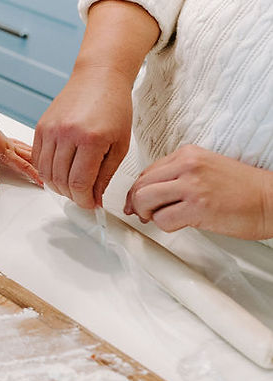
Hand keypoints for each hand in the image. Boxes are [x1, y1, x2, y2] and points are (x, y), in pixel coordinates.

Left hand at [0, 118, 41, 187]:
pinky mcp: (5, 139)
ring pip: (28, 151)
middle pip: (30, 158)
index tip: (42, 183)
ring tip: (45, 164)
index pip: (24, 166)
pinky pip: (22, 145)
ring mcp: (9, 143)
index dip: (34, 175)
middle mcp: (11, 147)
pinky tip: (29, 149)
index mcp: (7, 152)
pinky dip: (29, 149)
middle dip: (40, 168)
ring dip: (37, 158)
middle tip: (49, 175)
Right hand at [32, 67, 132, 207]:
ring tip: (71, 186)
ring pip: (45, 173)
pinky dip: (46, 170)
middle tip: (82, 197)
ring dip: (57, 186)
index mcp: (91, 139)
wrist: (98, 77)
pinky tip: (59, 171)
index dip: (84, 200)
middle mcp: (67, 134)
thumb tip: (94, 198)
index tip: (90, 205)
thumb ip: (105, 175)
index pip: (80, 184)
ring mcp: (51, 130)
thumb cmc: (113, 106)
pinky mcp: (41, 127)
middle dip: (72, 196)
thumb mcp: (119, 145)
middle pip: (61, 181)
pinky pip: (37, 158)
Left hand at [124, 144, 272, 239]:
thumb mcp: (207, 170)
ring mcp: (192, 186)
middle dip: (136, 203)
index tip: (136, 201)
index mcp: (188, 154)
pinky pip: (163, 220)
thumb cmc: (244, 190)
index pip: (147, 171)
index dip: (137, 190)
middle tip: (141, 214)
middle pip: (141, 185)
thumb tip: (149, 193)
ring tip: (160, 218)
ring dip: (147, 214)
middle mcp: (188, 165)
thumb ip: (178, 176)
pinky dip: (165, 226)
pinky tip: (179, 224)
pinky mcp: (198, 207)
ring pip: (145, 200)